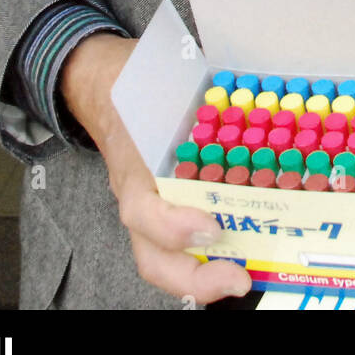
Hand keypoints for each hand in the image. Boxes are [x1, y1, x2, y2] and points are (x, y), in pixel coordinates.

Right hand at [60, 33, 252, 305]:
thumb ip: (194, 82)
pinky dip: (215, 255)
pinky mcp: (167, 209)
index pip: (142, 211)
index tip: (212, 228)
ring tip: (251, 275)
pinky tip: (251, 250)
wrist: (102, 86)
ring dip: (208, 276)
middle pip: (154, 258)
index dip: (175, 228)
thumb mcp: (158, 75)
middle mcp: (140, 197)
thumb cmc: (136, 83)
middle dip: (196, 279)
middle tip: (241, 278)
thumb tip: (250, 82)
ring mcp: (151, 209)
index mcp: (135, 164)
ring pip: (167, 261)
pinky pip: (185, 245)